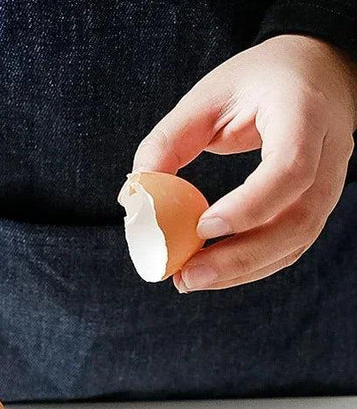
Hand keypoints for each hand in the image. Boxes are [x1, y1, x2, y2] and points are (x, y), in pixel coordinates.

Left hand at [133, 35, 356, 291]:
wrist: (315, 71)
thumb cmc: (256, 80)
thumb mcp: (206, 96)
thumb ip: (168, 141)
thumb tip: (136, 193)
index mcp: (304, 113)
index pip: (290, 168)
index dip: (249, 206)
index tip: (202, 227)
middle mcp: (328, 153)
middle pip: (297, 220)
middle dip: (239, 257)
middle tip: (187, 275)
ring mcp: (329, 184)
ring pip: (294, 242)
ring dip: (240, 270)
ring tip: (190, 279)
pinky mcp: (316, 205)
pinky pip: (288, 246)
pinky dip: (249, 266)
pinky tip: (211, 271)